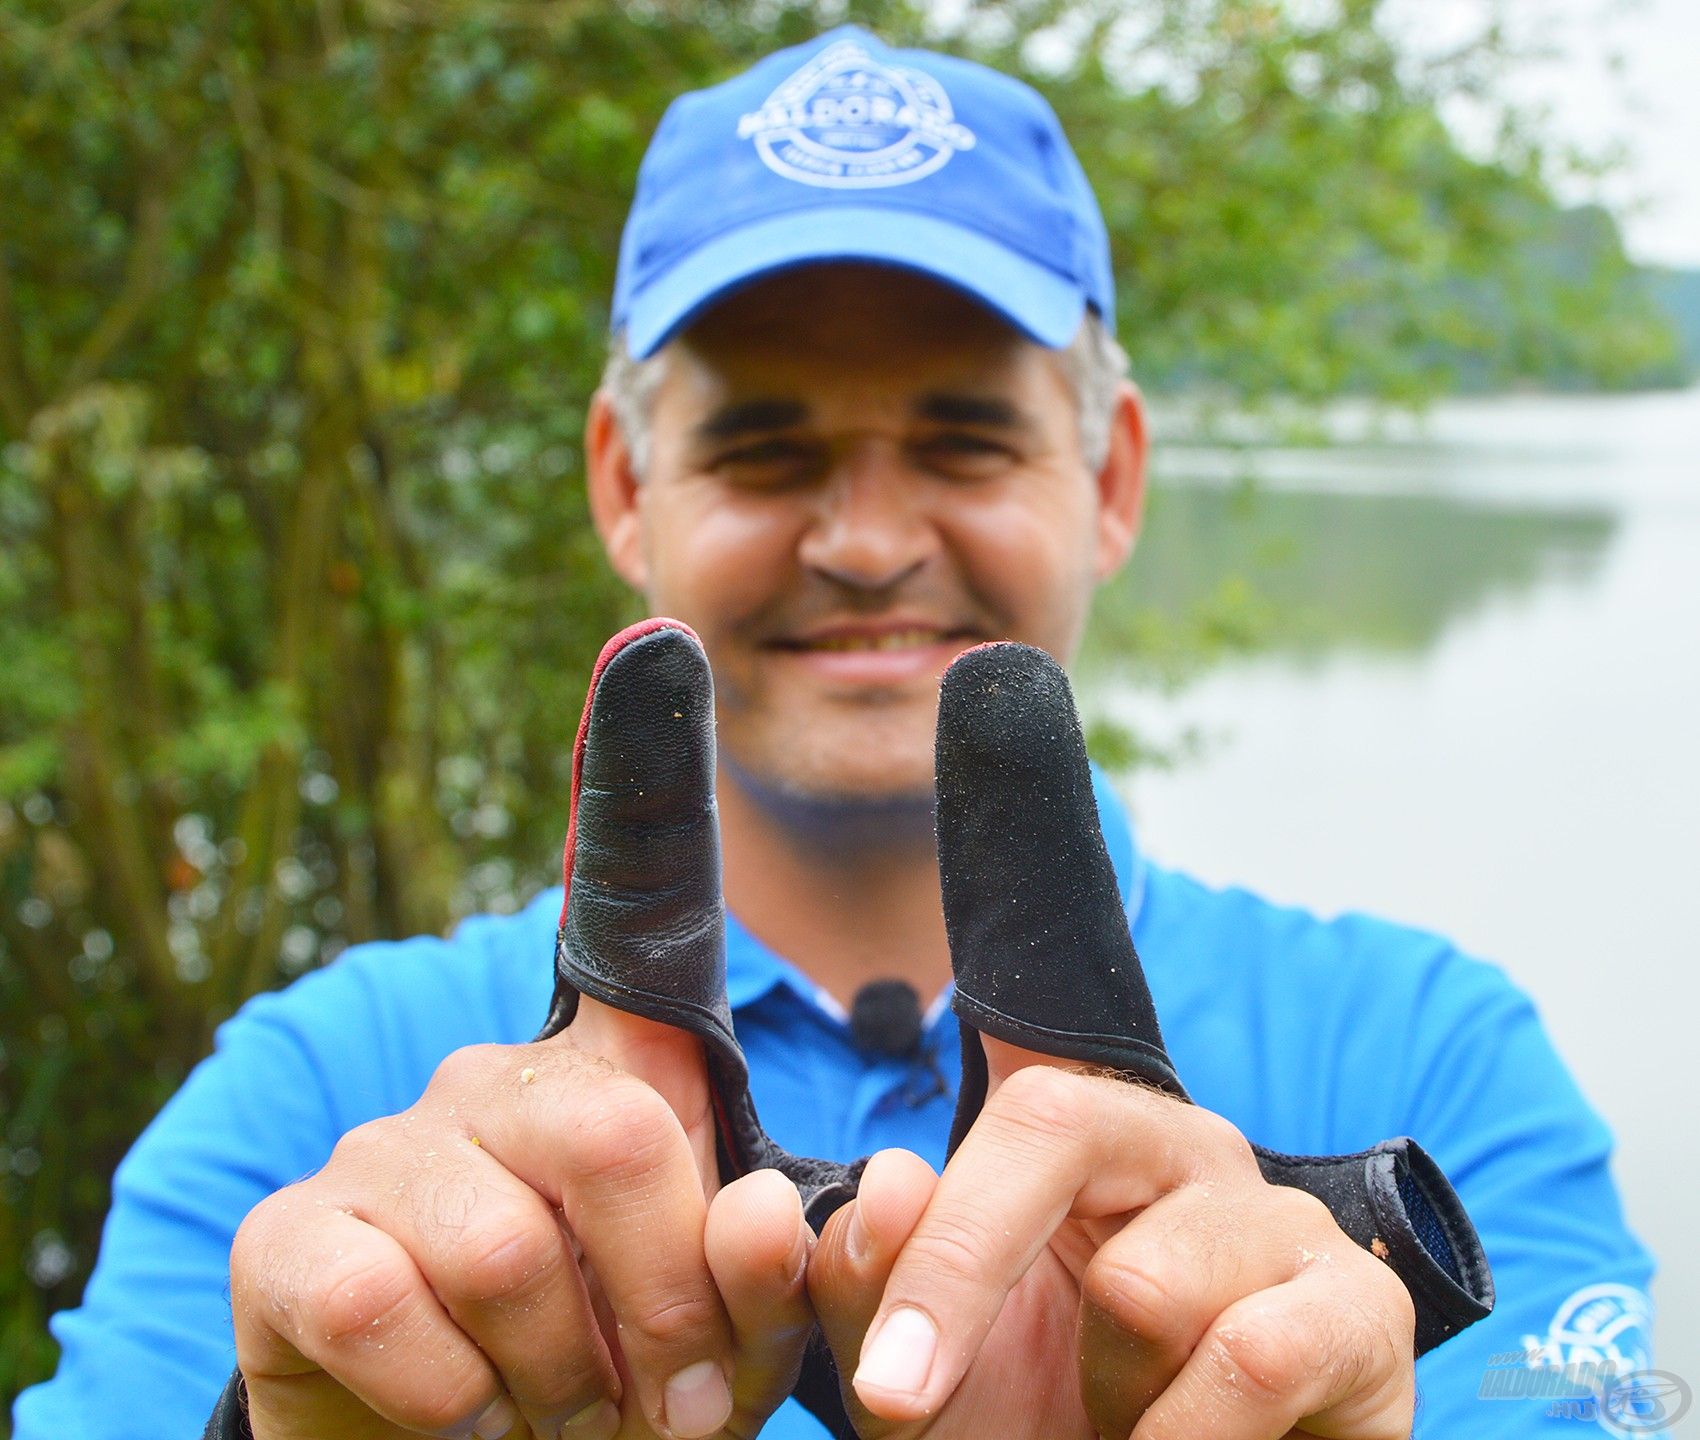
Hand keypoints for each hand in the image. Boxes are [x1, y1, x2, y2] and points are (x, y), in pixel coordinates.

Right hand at [230, 621, 818, 1439]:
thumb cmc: (614, 1383)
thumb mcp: (729, 1339)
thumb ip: (773, 1270)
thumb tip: (772, 1206)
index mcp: (614, 1075)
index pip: (630, 910)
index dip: (641, 774)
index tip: (656, 642)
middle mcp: (494, 1076)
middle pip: (621, 1132)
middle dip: (673, 1299)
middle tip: (678, 1407)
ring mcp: (386, 1148)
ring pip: (506, 1246)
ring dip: (563, 1378)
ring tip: (568, 1415)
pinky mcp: (289, 1239)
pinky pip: (386, 1304)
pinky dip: (454, 1403)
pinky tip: (466, 1415)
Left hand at [809, 1039, 1416, 1439]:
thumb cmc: (1044, 1421)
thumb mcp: (932, 1367)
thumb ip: (875, 1277)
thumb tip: (892, 1183)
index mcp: (1081, 1135)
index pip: (1019, 1099)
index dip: (948, 1221)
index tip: (892, 1376)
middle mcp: (1185, 1142)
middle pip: (1057, 1132)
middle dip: (973, 1293)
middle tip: (954, 1406)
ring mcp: (1280, 1215)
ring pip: (1144, 1281)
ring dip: (1110, 1395)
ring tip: (1130, 1419)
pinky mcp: (1362, 1307)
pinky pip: (1250, 1358)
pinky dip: (1187, 1437)